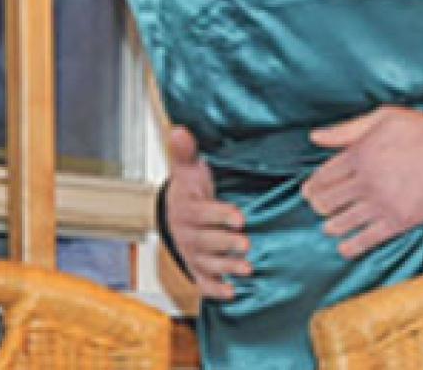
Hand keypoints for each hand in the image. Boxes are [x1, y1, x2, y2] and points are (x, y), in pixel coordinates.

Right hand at [161, 125, 250, 299]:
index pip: (204, 214)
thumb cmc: (189, 190)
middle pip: (207, 242)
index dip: (221, 216)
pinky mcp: (197, 268)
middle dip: (227, 244)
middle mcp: (188, 234)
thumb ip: (185, 152)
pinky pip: (203, 283)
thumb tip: (179, 129)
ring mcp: (192, 253)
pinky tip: (232, 293)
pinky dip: (215, 290)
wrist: (174, 213)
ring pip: (208, 264)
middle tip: (247, 245)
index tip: (240, 218)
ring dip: (227, 268)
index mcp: (188, 209)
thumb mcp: (187, 169)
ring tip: (247, 269)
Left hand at [302, 107, 422, 258]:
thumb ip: (346, 129)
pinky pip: (366, 240)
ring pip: (341, 222)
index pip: (323, 176)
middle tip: (320, 208)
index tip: (310, 192)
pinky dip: (351, 246)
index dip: (312, 187)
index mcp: (358, 155)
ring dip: (332, 225)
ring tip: (331, 225)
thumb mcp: (383, 118)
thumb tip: (316, 136)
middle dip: (319, 206)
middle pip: (327, 201)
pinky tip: (345, 246)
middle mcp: (364, 182)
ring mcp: (380, 204)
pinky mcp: (397, 222)